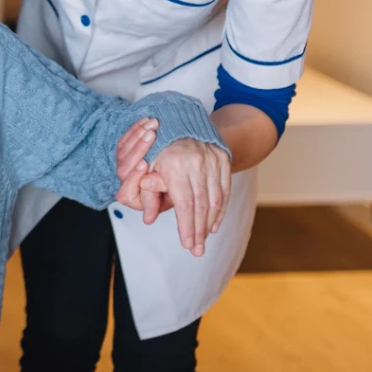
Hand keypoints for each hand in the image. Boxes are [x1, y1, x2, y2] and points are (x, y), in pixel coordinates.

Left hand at [115, 118, 168, 228]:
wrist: (176, 165)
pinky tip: (147, 120)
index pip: (126, 191)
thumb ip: (158, 200)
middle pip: (124, 166)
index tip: (144, 163)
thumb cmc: (176, 186)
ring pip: (124, 149)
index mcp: (133, 195)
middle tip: (151, 136)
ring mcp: (122, 162)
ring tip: (153, 125)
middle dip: (138, 149)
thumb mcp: (171, 195)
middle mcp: (126, 179)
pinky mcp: (124, 148)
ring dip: (138, 134)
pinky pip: (126, 137)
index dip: (135, 177)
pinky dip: (137, 128)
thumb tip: (148, 218)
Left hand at [133, 139, 230, 257]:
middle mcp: (196, 163)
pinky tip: (215, 224)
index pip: (184, 204)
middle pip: (201, 205)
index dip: (186, 226)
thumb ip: (147, 192)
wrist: (181, 121)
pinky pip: (224, 190)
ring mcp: (212, 161)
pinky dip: (221, 209)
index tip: (187, 244)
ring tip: (205, 240)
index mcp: (175, 165)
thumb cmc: (158, 147)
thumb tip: (147, 218)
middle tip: (197, 250)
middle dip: (199, 230)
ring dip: (210, 223)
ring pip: (215, 199)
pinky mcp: (223, 159)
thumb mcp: (146, 165)